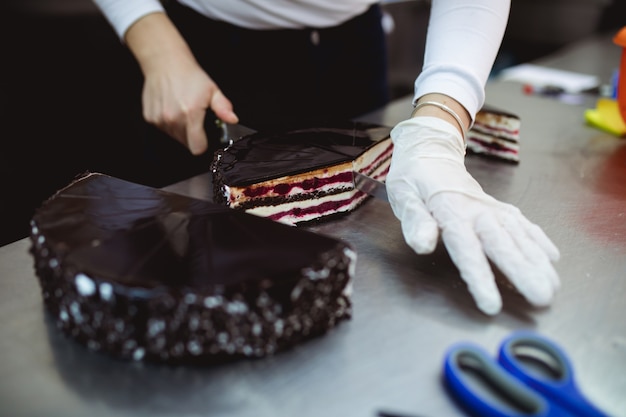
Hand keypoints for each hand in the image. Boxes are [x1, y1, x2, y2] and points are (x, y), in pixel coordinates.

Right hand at [141, 55, 237, 154]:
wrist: (164, 62)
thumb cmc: (188, 75)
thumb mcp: (212, 90)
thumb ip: (223, 107)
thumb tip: (232, 119)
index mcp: (190, 114)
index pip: (197, 147)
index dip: (203, 144)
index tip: (205, 138)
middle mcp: (173, 119)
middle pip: (186, 143)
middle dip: (192, 135)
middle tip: (194, 118)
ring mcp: (160, 119)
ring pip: (174, 136)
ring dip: (180, 129)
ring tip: (182, 110)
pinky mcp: (150, 118)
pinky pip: (162, 129)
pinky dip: (168, 123)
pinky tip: (172, 108)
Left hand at [386, 116, 559, 314]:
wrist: (430, 149)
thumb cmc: (414, 177)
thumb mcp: (404, 196)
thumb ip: (415, 221)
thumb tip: (423, 244)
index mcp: (451, 211)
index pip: (467, 249)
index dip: (480, 278)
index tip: (491, 304)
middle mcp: (478, 211)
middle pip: (503, 245)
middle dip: (524, 272)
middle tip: (542, 298)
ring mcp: (492, 208)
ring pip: (519, 236)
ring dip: (538, 261)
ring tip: (553, 287)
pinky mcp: (499, 207)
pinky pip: (523, 223)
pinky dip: (539, 240)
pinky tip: (552, 258)